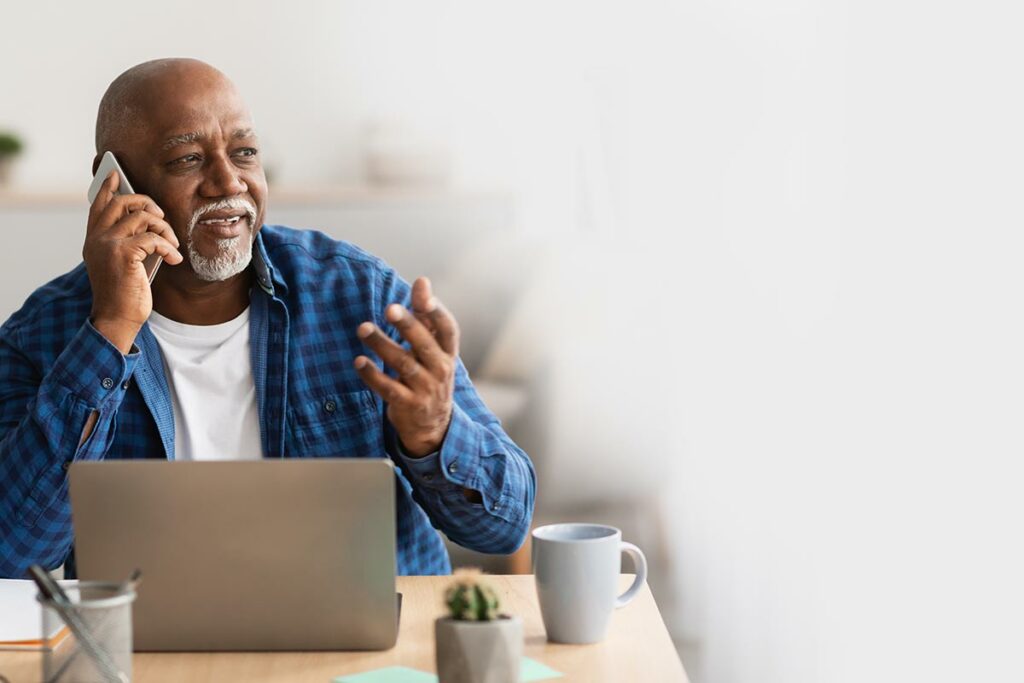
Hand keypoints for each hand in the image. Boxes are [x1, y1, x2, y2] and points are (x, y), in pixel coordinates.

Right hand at [83, 170, 182, 352]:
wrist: (117, 318)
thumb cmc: (125, 293)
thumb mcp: (124, 263)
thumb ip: (127, 241)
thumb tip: (147, 220)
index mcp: (94, 239)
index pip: (98, 205)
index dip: (106, 188)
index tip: (116, 174)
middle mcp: (96, 238)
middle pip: (122, 202)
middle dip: (147, 203)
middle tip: (162, 217)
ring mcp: (107, 244)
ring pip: (142, 216)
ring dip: (164, 229)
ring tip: (172, 245)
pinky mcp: (123, 253)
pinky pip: (153, 237)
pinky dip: (168, 247)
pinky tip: (174, 260)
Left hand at [355, 277, 459, 456]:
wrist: (433, 426)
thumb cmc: (430, 375)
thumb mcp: (433, 349)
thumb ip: (425, 316)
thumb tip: (422, 281)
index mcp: (448, 353)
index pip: (448, 330)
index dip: (436, 311)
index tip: (422, 293)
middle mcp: (440, 370)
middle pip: (424, 345)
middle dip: (408, 326)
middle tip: (390, 308)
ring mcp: (425, 389)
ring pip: (403, 364)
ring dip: (382, 345)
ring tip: (363, 329)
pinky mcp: (408, 405)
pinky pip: (389, 389)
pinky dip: (373, 375)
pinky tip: (359, 361)